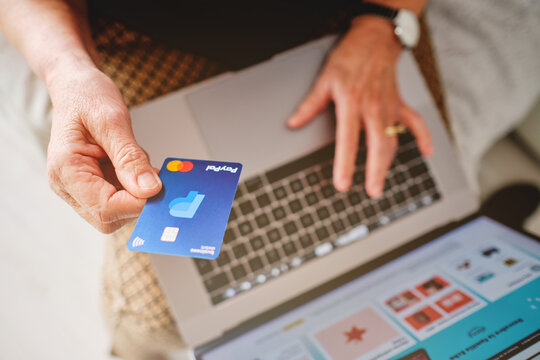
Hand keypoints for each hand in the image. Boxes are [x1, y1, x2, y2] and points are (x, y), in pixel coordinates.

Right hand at [46, 64, 161, 232]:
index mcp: (65, 169)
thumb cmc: (87, 95)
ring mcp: (79, 187)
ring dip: (137, 190)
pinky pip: (119, 197)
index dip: (137, 203)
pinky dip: (135, 184)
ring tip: (136, 157)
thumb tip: (149, 190)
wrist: (75, 85)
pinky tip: (136, 163)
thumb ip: (130, 157)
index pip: (104, 207)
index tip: (161, 187)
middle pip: (109, 216)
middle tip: (154, 173)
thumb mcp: (112, 120)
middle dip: (137, 199)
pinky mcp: (93, 185)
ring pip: (117, 210)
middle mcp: (67, 185)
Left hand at [288, 16, 432, 196]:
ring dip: (389, 163)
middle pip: (378, 146)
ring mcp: (389, 107)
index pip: (348, 141)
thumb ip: (310, 105)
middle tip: (372, 192)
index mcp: (352, 104)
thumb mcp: (324, 79)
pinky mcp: (399, 103)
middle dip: (376, 172)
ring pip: (393, 139)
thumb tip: (294, 123)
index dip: (345, 164)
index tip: (343, 184)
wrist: (374, 39)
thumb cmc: (349, 57)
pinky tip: (427, 152)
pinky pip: (415, 122)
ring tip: (382, 183)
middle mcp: (372, 108)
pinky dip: (423, 137)